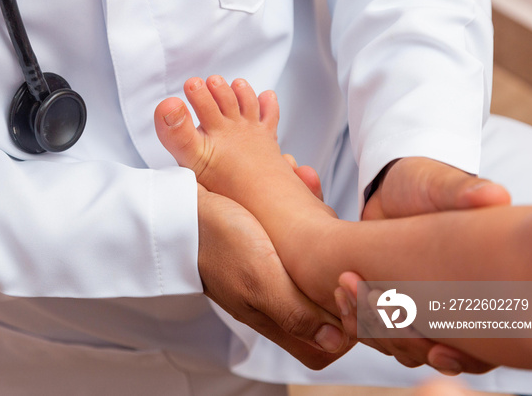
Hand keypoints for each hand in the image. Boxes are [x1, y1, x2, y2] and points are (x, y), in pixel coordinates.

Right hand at [197, 185, 352, 369]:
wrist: (180, 210)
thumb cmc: (216, 240)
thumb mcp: (259, 279)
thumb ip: (295, 312)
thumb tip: (335, 342)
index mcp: (274, 318)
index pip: (329, 346)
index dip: (350, 325)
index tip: (351, 284)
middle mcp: (276, 302)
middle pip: (328, 307)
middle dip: (344, 274)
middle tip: (346, 247)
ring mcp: (272, 274)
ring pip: (317, 270)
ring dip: (329, 239)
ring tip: (328, 209)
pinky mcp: (268, 248)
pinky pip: (300, 242)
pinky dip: (309, 214)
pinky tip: (305, 184)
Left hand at [358, 157, 507, 372]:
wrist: (389, 186)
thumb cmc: (422, 185)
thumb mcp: (440, 185)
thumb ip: (463, 194)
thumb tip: (494, 197)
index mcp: (477, 288)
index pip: (481, 348)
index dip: (463, 356)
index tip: (437, 349)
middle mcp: (447, 308)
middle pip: (430, 352)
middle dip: (401, 334)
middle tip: (372, 295)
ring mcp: (414, 311)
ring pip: (397, 346)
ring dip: (372, 325)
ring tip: (346, 285)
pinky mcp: (385, 307)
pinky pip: (372, 332)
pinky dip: (356, 320)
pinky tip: (341, 293)